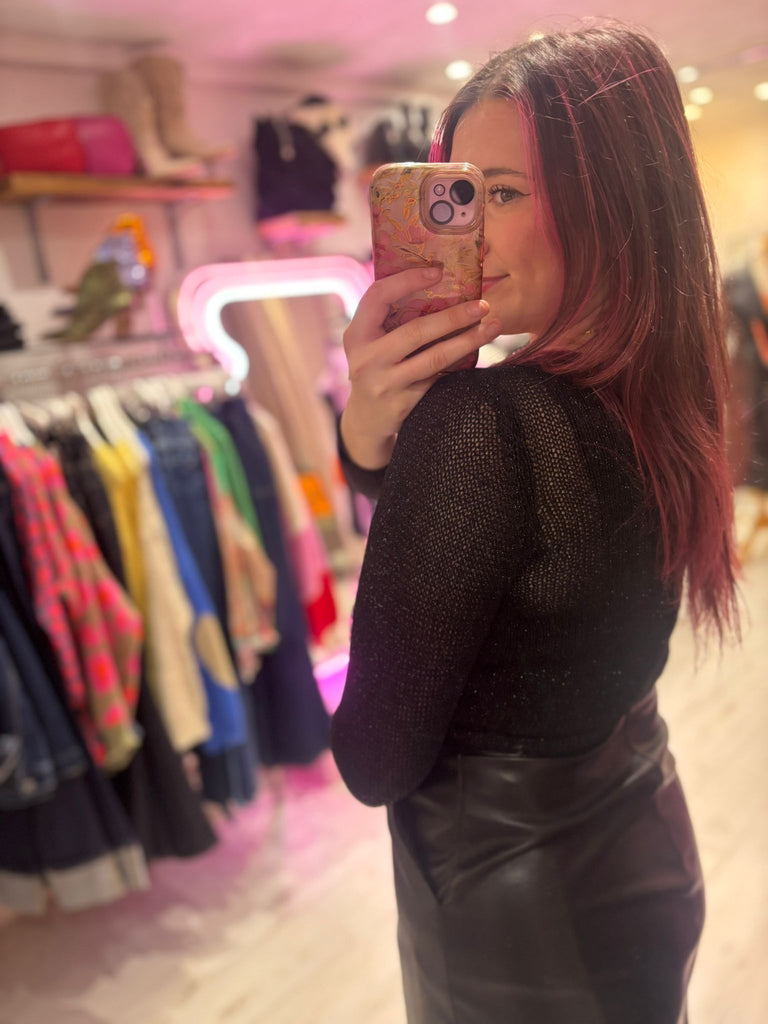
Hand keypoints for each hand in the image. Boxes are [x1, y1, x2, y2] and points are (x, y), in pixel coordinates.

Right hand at [340, 266, 501, 469]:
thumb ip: (389, 318)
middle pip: (415, 330)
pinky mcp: (403, 403)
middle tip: (482, 305)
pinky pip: (438, 378)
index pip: (378, 296)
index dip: (407, 281)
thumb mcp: (369, 342)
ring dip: (467, 341)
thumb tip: (436, 281)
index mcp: (357, 334)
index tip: (438, 272)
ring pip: (434, 358)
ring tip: (492, 327)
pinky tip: (478, 351)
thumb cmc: (375, 367)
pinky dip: (460, 362)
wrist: (365, 419)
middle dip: (453, 316)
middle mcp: (366, 358)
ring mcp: (384, 383)